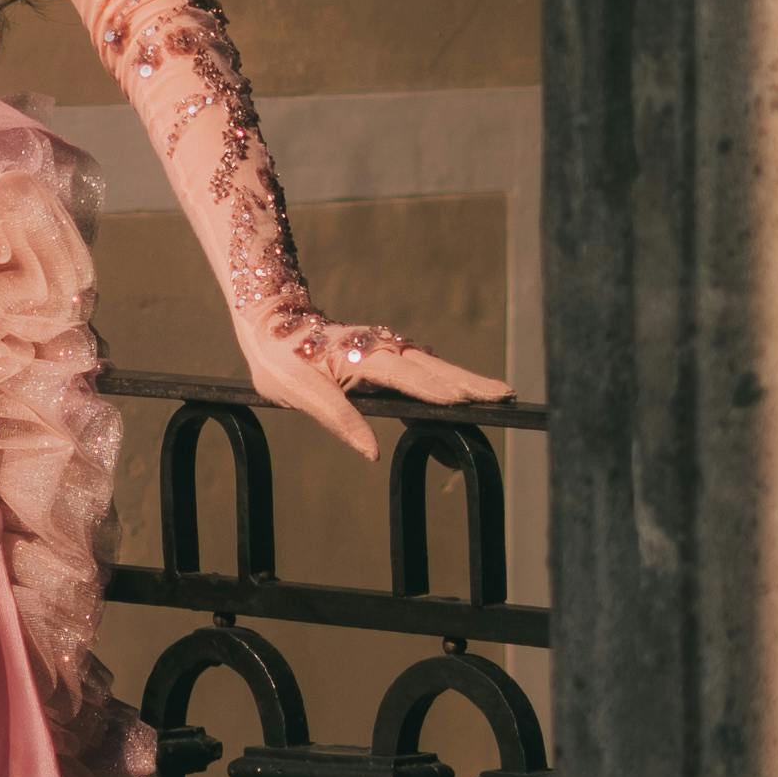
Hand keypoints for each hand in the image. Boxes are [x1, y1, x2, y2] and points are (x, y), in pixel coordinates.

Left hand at [237, 317, 515, 471]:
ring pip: (432, 366)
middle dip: (471, 383)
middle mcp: (381, 349)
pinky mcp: (383, 357)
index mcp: (362, 357)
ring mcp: (385, 351)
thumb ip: (338, 419)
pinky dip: (445, 382)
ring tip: (499, 396)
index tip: (467, 401)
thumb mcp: (299, 394)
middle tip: (507, 395)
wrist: (270, 323)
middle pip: (434, 368)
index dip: (436, 390)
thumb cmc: (281, 360)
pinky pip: (420, 371)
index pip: (407, 376)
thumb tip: (373, 453)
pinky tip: (461, 396)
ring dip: (466, 381)